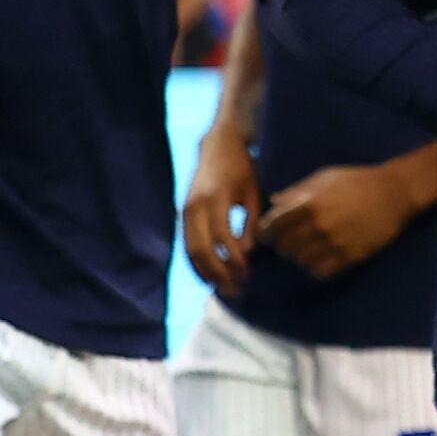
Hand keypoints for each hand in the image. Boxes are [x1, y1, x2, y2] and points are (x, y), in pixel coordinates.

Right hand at [181, 121, 260, 294]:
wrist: (218, 147)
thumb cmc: (242, 170)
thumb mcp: (254, 192)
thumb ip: (252, 222)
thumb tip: (248, 252)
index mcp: (216, 197)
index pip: (222, 237)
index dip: (235, 259)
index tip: (248, 273)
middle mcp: (195, 205)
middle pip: (202, 249)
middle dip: (219, 273)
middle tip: (237, 288)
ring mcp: (185, 210)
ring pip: (190, 251)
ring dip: (207, 273)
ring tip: (226, 288)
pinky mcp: (182, 214)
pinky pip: (187, 245)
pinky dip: (198, 264)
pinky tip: (212, 276)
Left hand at [259, 162, 421, 275]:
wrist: (394, 194)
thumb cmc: (357, 181)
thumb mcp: (324, 178)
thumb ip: (297, 191)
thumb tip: (274, 202)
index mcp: (309, 204)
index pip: (273, 226)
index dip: (264, 233)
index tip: (265, 236)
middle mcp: (319, 225)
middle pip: (285, 247)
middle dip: (281, 246)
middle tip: (285, 244)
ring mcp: (335, 243)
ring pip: (301, 261)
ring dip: (298, 258)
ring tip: (303, 251)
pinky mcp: (350, 256)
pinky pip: (321, 271)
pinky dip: (315, 268)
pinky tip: (318, 260)